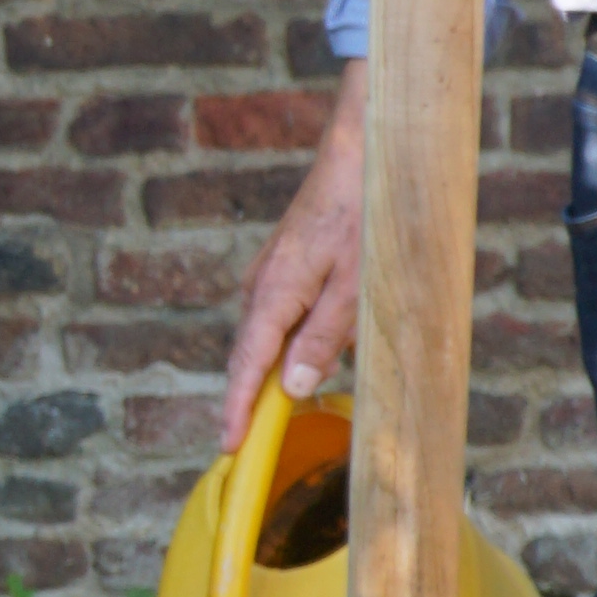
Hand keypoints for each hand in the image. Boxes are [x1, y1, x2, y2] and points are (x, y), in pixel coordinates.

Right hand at [217, 78, 365, 442]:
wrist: (362, 149)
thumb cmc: (365, 214)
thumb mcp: (355, 286)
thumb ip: (324, 337)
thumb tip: (293, 386)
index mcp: (275, 293)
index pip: (247, 366)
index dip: (239, 409)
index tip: (230, 447)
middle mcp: (262, 284)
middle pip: (251, 355)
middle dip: (254, 396)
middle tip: (253, 439)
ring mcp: (271, 271)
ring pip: (271, 334)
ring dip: (284, 363)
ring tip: (300, 388)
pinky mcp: (286, 263)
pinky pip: (285, 313)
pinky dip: (297, 336)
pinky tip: (329, 341)